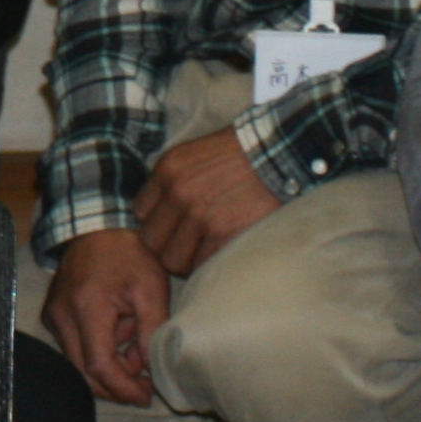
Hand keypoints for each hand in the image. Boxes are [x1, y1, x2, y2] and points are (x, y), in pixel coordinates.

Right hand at [39, 227, 173, 408]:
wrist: (97, 227)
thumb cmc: (129, 254)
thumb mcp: (151, 290)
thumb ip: (151, 332)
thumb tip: (150, 370)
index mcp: (87, 307)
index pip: (99, 365)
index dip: (123, 388)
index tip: (146, 396)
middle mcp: (61, 316)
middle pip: (84, 372)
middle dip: (117, 383)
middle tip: (145, 382)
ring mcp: (53, 316)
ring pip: (78, 363)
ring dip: (109, 366)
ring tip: (133, 343)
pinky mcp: (52, 316)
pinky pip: (74, 348)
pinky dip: (97, 351)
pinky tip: (117, 334)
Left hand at [131, 122, 282, 274]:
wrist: (280, 154)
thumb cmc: (240, 156)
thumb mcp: (194, 155)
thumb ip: (172, 181)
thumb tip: (159, 214)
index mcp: (168, 170)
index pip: (140, 213)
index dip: (158, 224)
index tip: (173, 227)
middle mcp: (178, 192)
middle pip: (152, 242)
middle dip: (168, 247)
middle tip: (190, 246)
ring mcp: (200, 215)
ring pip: (173, 261)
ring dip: (188, 261)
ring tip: (207, 253)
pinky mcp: (224, 234)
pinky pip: (202, 266)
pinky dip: (210, 266)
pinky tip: (222, 254)